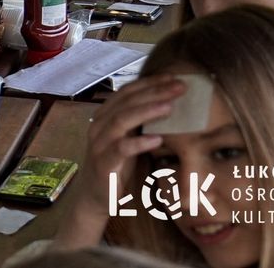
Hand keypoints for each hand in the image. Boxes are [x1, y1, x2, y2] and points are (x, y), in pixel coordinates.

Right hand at [55, 75, 183, 248]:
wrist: (94, 196)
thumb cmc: (116, 165)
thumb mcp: (127, 138)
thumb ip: (139, 122)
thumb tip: (169, 103)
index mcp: (105, 115)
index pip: (127, 91)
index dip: (150, 82)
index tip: (173, 77)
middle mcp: (99, 125)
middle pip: (126, 102)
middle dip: (154, 92)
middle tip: (179, 88)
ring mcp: (99, 143)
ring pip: (121, 120)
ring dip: (147, 112)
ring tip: (169, 107)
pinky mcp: (103, 163)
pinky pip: (120, 149)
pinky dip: (138, 142)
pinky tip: (157, 140)